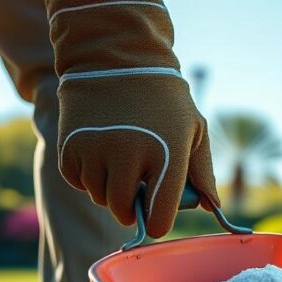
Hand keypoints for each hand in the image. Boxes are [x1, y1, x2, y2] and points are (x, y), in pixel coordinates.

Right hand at [47, 0, 219, 237]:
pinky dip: (88, 176)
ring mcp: (95, 151)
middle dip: (132, 208)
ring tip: (121, 163)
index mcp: (165, 155)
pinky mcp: (69, 146)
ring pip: (99, 197)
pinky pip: (77, 181)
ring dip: (109, 190)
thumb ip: (202, 172)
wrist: (117, 58)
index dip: (158, 223)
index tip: (157, 221)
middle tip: (137, 191)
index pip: (159, 214)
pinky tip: (100, 154)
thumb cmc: (164, 99)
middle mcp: (127, 156)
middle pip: (124, 210)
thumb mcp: (194, 129)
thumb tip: (212, 207)